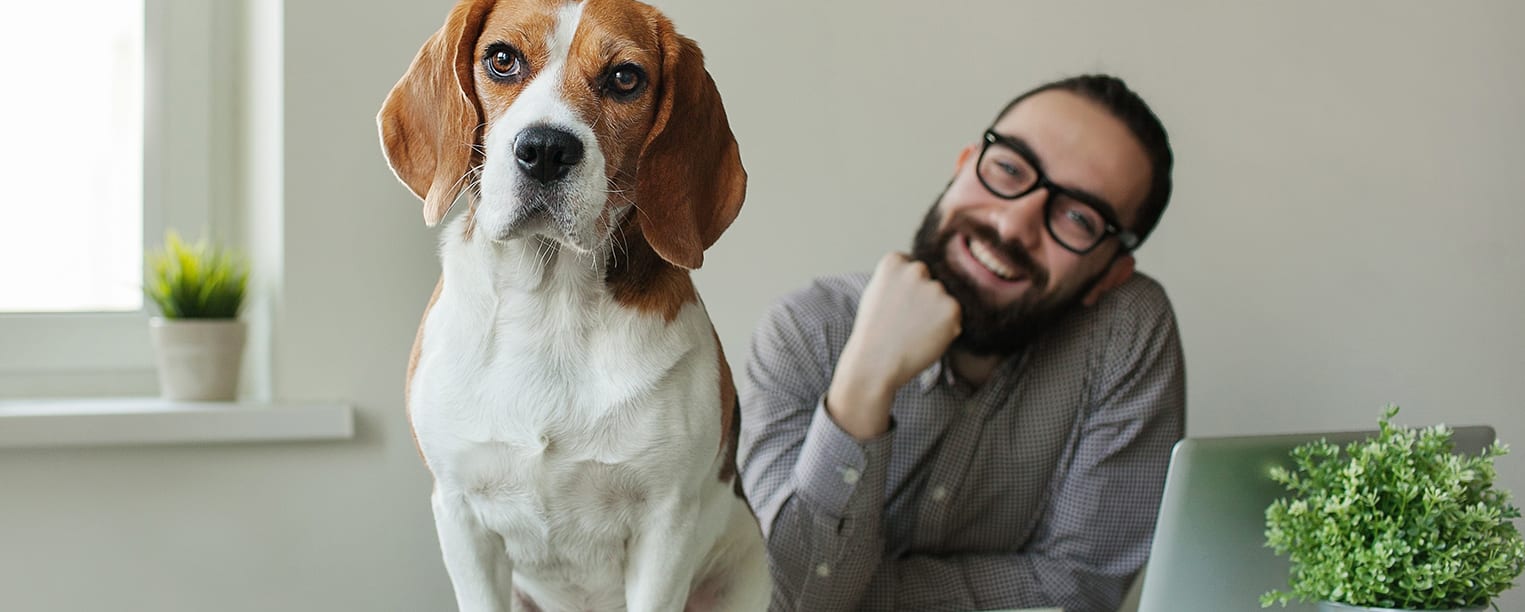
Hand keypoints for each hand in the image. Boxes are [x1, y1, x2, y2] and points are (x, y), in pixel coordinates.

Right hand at [826, 253, 960, 439]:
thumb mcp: (876, 292)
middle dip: (924, 297)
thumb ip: (898, 278)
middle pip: (930, 280)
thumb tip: (921, 272)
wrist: (876, 363)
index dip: (906, 289)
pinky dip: (946, 328)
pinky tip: (925, 338)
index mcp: (894, 261)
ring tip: (914, 332)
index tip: (896, 305)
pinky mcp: (952, 309)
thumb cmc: (873, 332)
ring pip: (943, 299)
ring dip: (936, 313)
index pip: (911, 265)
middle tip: (907, 322)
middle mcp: (916, 269)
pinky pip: (954, 316)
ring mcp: (936, 289)